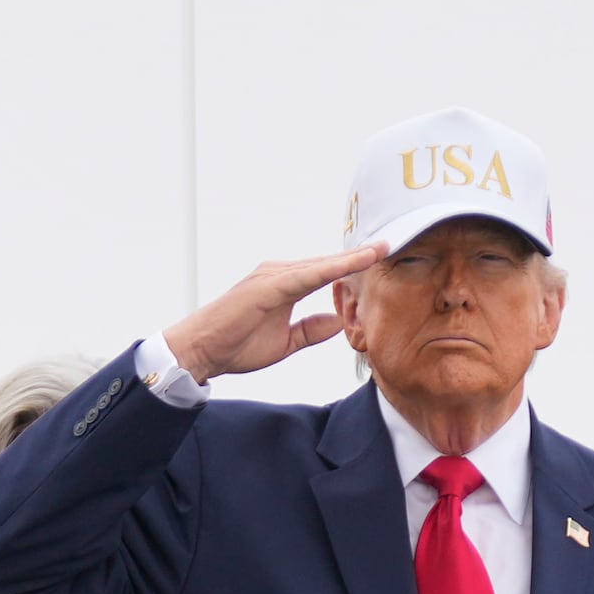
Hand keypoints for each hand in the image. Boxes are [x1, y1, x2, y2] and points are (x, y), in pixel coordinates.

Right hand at [159, 245, 385, 383]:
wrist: (201, 351)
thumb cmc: (235, 345)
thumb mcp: (285, 342)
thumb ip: (311, 330)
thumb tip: (338, 323)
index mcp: (284, 285)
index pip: (326, 272)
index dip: (354, 265)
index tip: (382, 256)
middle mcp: (279, 274)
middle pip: (328, 262)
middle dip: (360, 255)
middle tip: (392, 242)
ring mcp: (272, 276)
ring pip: (321, 264)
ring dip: (352, 258)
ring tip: (382, 248)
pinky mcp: (267, 286)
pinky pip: (308, 275)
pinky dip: (332, 268)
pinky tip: (354, 262)